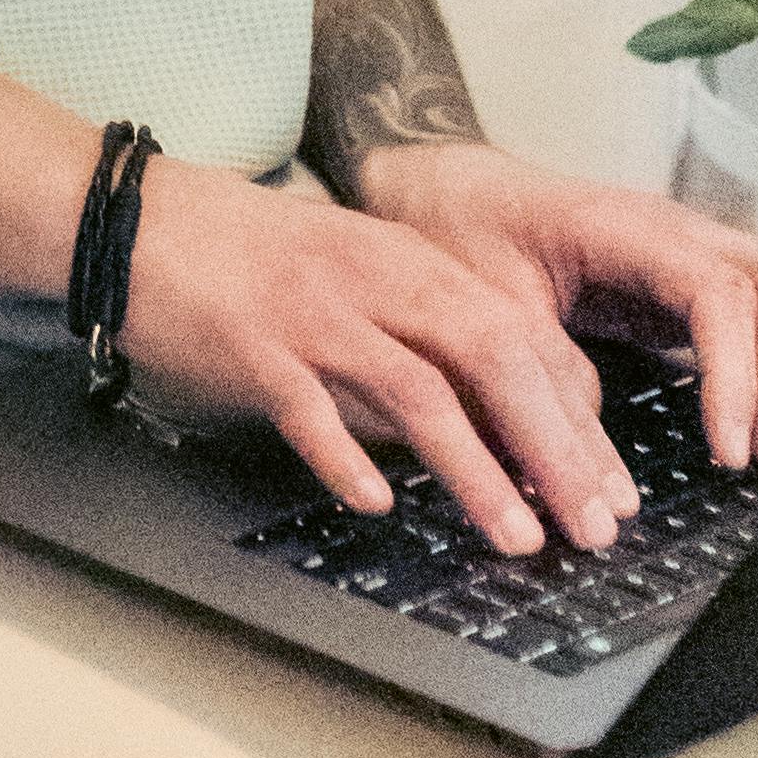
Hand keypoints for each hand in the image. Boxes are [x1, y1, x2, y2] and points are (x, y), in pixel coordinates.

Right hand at [120, 159, 658, 558]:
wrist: (146, 222)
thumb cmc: (258, 259)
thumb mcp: (359, 277)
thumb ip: (425, 337)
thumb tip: (503, 426)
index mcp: (410, 262)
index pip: (521, 337)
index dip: (575, 418)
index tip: (611, 487)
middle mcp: (374, 281)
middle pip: (491, 359)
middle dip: (553, 448)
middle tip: (592, 524)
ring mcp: (315, 315)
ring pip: (417, 391)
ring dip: (477, 471)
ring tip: (518, 536)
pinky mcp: (253, 349)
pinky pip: (310, 411)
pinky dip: (348, 459)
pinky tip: (377, 505)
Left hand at [350, 138, 757, 478]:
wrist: (452, 188)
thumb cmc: (463, 233)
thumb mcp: (481, 303)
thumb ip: (534, 374)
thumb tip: (578, 466)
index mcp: (626, 228)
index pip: (718, 290)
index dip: (736, 372)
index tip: (728, 449)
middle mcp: (676, 230)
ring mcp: (692, 249)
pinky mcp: (693, 278)